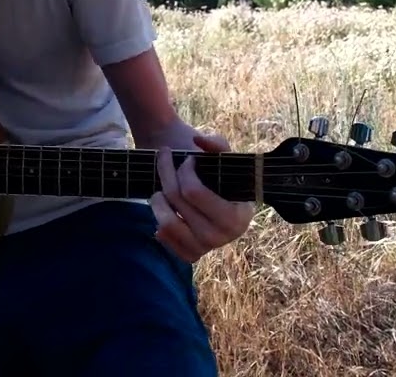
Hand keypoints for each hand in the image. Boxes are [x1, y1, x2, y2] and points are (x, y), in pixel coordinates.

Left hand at [150, 131, 255, 262]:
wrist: (221, 201)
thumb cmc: (222, 176)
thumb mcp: (225, 158)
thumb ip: (217, 145)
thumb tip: (199, 141)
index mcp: (237, 216)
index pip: (193, 191)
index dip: (185, 170)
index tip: (188, 159)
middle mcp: (221, 237)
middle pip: (177, 200)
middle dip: (167, 173)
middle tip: (166, 161)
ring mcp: (205, 248)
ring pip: (167, 221)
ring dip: (158, 199)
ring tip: (160, 188)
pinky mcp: (190, 254)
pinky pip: (165, 238)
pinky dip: (160, 221)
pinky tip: (166, 208)